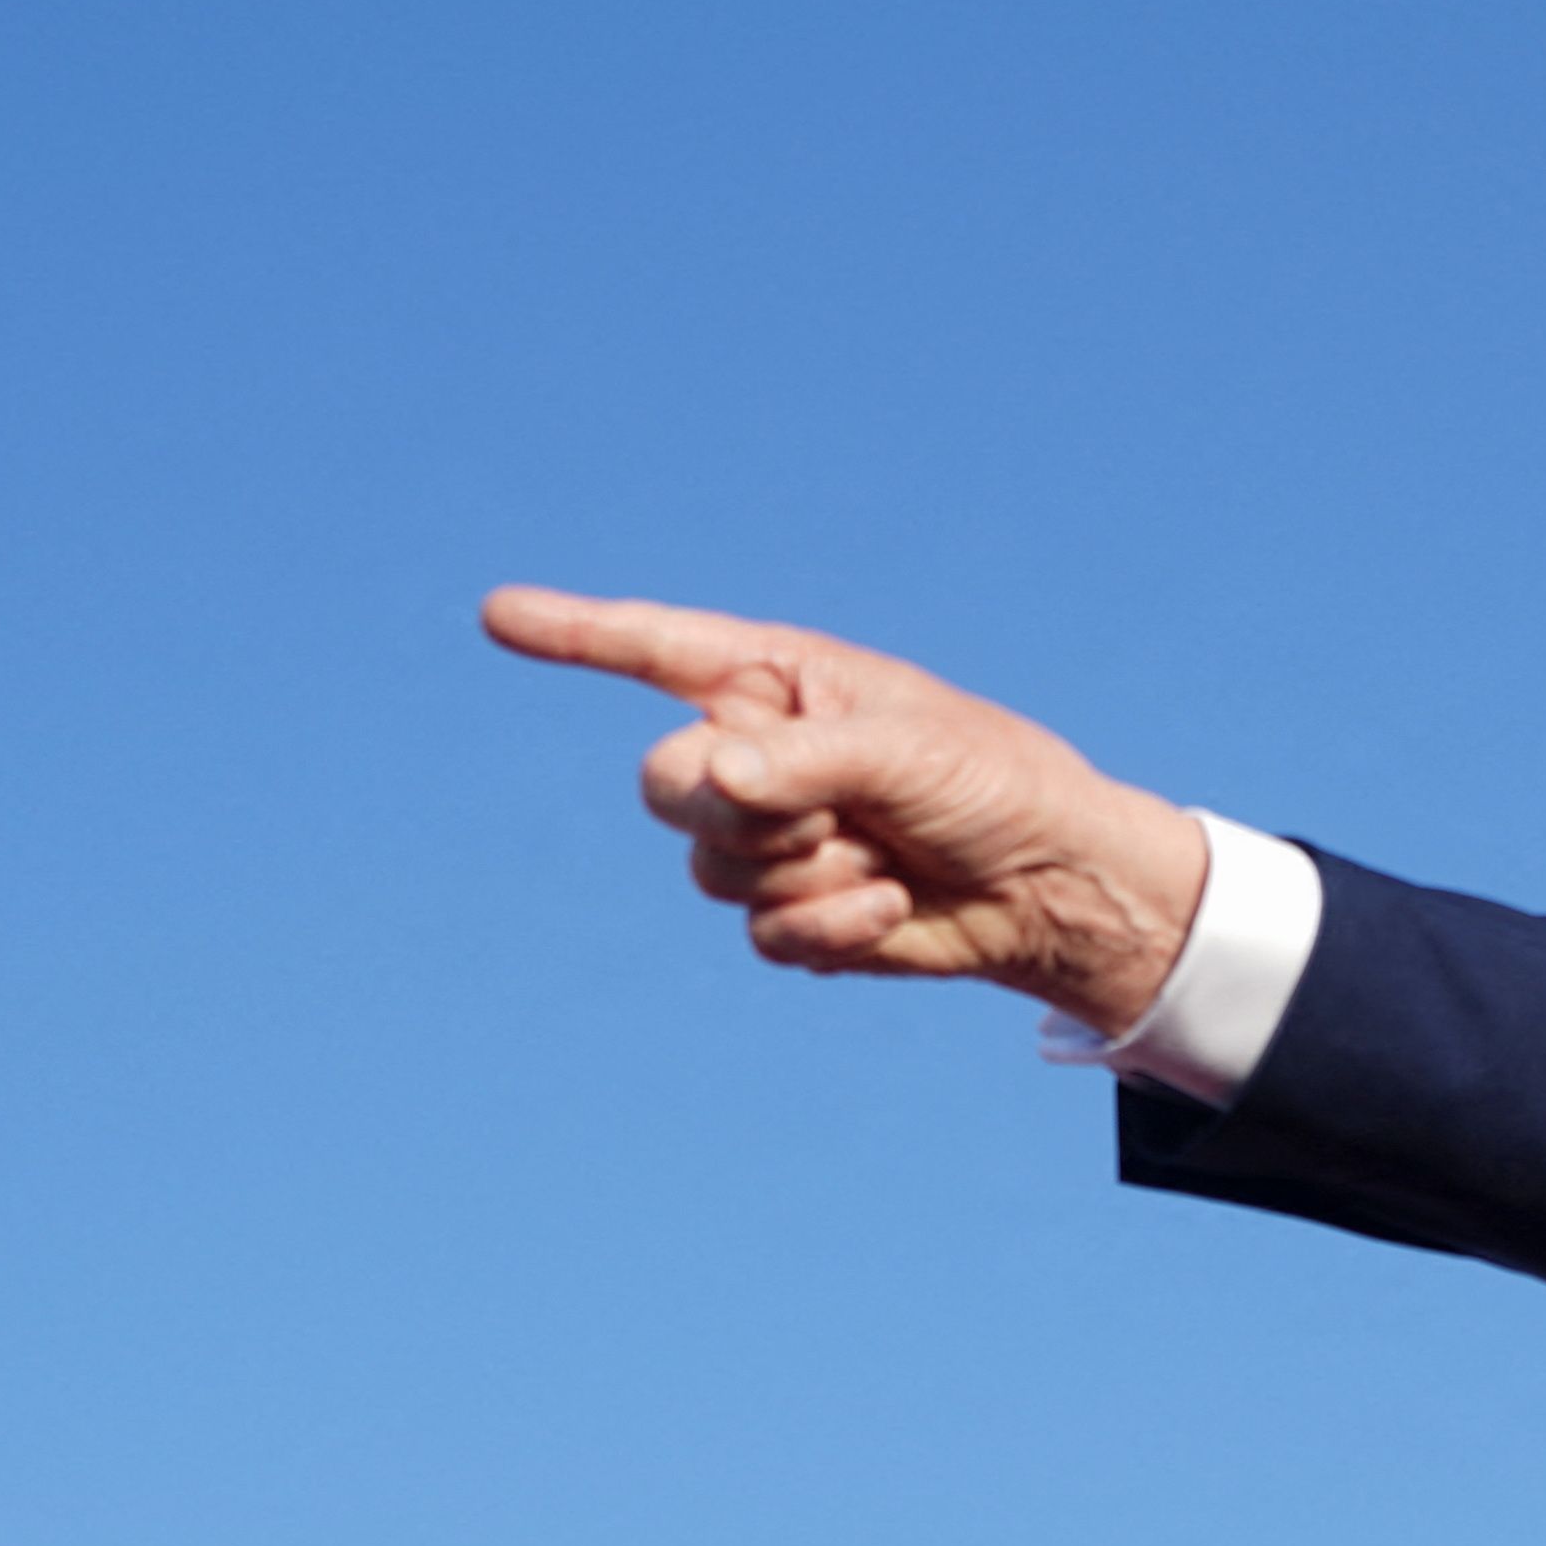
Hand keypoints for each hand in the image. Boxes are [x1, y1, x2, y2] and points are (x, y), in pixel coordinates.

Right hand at [482, 588, 1212, 1032]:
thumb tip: (713, 777)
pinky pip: (759, 931)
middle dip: (743, 809)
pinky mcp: (788, 912)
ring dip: (803, 870)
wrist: (1048, 884)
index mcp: (779, 682)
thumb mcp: (907, 751)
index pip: (659, 650)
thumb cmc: (991, 785)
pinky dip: (828, 924)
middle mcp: (757, 753)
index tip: (497, 614)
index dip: (576, 635)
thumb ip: (804, 759)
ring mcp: (766, 837)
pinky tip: (890, 906)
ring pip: (710, 866)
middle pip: (666, 784)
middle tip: (834, 811)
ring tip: (883, 855)